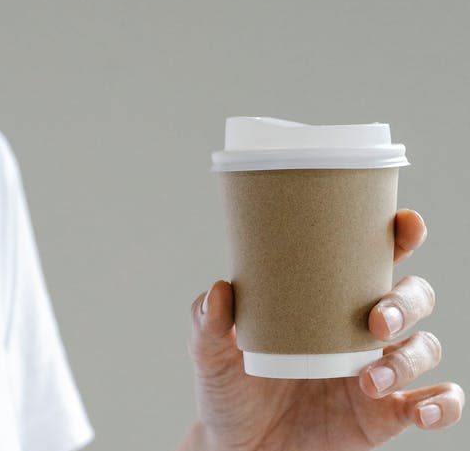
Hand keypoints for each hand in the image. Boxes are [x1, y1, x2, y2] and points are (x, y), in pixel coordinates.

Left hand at [185, 209, 463, 450]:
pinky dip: (443, 404)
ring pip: (424, 346)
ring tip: (371, 378)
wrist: (237, 446)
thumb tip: (220, 291)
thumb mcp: (210, 351)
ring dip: (410, 357)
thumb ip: (209, 321)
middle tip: (375, 319)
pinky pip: (436, 403)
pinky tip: (420, 409)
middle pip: (411, 297)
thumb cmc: (230, 387)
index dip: (397, 237)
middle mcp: (358, 330)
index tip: (404, 224)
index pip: (369, 258)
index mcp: (323, 300)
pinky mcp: (384, 415)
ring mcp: (376, 371)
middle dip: (406, 301)